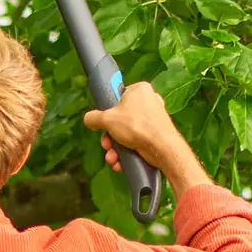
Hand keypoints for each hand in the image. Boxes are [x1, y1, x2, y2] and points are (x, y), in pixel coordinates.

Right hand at [83, 80, 207, 193]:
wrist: (162, 148)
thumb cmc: (136, 126)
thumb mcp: (107, 119)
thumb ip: (93, 117)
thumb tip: (89, 119)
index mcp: (140, 90)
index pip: (117, 96)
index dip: (107, 110)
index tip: (103, 122)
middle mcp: (148, 101)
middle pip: (119, 118)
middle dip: (109, 136)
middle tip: (106, 144)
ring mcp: (153, 118)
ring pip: (126, 132)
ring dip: (115, 148)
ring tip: (112, 157)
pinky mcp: (155, 134)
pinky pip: (136, 140)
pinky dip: (126, 152)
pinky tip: (120, 162)